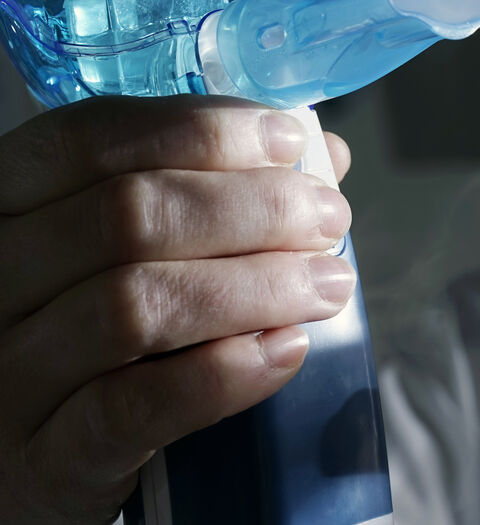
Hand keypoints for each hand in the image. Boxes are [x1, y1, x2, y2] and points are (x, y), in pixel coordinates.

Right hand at [0, 96, 354, 523]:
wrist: (20, 468)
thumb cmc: (85, 341)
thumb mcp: (116, 255)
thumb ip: (211, 192)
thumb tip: (318, 155)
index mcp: (3, 208)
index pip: (88, 139)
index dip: (200, 130)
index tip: (286, 141)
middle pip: (126, 217)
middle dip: (252, 207)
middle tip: (328, 219)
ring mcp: (6, 375)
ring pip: (136, 305)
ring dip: (256, 285)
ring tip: (327, 284)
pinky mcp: (42, 462)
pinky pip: (133, 408)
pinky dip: (222, 374)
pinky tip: (285, 351)